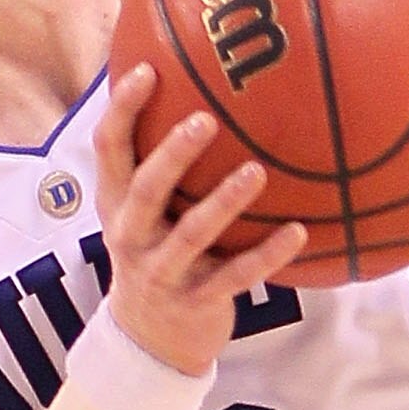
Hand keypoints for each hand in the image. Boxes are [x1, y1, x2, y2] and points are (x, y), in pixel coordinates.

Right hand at [94, 65, 306, 375]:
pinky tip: (299, 232)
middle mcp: (132, 234)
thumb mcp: (140, 211)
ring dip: (224, 202)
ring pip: (193, 234)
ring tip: (256, 172)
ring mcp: (164, 271)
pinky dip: (269, 255)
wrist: (148, 339)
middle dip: (173, 154)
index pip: (109, 148)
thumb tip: (192, 83)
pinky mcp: (198, 300)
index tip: (149, 69)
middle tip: (206, 120)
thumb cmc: (154, 251)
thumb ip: (154, 160)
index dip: (123, 108)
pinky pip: (238, 275)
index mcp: (117, 202)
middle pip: (147, 189)